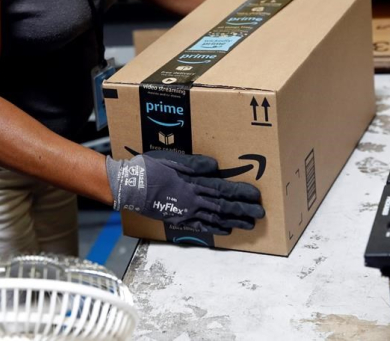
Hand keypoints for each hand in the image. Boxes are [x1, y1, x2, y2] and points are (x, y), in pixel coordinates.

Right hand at [106, 151, 264, 234]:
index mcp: (192, 183)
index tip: (256, 196)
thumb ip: (195, 163)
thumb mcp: (172, 159)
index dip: (240, 193)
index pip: (223, 189)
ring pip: (215, 218)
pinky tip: (225, 230)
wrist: (129, 186)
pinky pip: (200, 226)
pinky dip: (214, 229)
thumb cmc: (149, 168)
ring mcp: (186, 211)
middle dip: (243, 210)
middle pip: (223, 206)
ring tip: (248, 225)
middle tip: (260, 214)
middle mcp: (192, 199)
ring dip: (233, 221)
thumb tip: (216, 167)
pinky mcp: (178, 218)